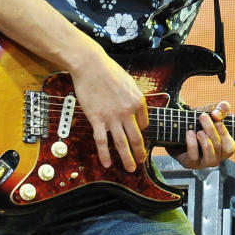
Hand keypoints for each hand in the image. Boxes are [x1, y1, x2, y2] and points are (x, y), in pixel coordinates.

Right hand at [68, 50, 150, 171]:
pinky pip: (102, 141)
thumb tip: (136, 110)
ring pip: (122, 144)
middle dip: (140, 153)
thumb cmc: (109, 71)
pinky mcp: (97, 119)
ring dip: (127, 159)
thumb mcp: (129, 83)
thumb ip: (134, 98)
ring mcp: (112, 117)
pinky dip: (105, 155)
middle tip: (142, 162)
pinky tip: (107, 164)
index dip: (141, 132)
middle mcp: (128, 112)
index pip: (143, 124)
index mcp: (138, 102)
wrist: (90, 66)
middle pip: (137, 138)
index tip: (138, 138)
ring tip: (131, 168)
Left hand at [170, 101, 234, 169]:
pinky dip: (192, 143)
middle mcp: (215, 157)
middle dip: (211, 131)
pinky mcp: (190, 163)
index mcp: (223, 148)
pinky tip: (189, 133)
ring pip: (210, 156)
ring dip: (205, 141)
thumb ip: (222, 108)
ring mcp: (203, 162)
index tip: (217, 121)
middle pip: (220, 148)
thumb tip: (217, 114)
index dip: (225, 135)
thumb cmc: (198, 122)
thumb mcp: (211, 111)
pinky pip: (194, 156)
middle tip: (202, 117)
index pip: (231, 147)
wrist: (177, 129)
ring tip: (198, 131)